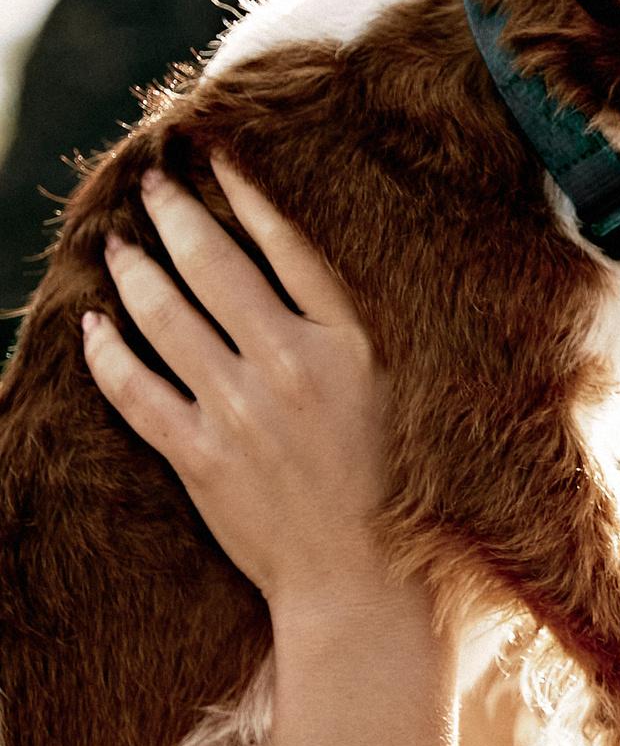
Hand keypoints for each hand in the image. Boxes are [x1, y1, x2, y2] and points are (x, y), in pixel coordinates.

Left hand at [82, 160, 391, 612]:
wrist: (364, 586)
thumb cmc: (397, 496)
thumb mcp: (401, 403)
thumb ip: (357, 344)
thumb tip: (313, 287)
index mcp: (352, 348)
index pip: (289, 247)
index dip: (247, 196)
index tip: (217, 159)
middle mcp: (293, 367)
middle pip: (214, 266)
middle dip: (174, 214)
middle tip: (151, 184)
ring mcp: (241, 411)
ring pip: (164, 316)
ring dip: (134, 269)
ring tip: (119, 243)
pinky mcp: (200, 456)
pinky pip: (133, 389)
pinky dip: (105, 351)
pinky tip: (92, 326)